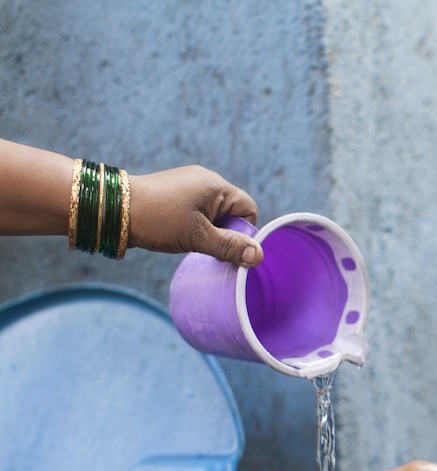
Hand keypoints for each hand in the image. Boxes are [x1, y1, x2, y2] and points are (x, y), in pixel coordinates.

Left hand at [127, 165, 262, 265]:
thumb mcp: (197, 237)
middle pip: (232, 211)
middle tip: (208, 247)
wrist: (111, 209)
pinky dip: (196, 224)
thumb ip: (229, 246)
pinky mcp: (176, 192)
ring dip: (209, 230)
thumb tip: (258, 256)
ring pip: (214, 213)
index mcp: (216, 186)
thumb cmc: (157, 220)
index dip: (244, 231)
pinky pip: (199, 210)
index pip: (248, 209)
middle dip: (225, 232)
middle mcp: (205, 180)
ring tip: (191, 241)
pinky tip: (181, 234)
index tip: (228, 247)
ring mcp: (189, 185)